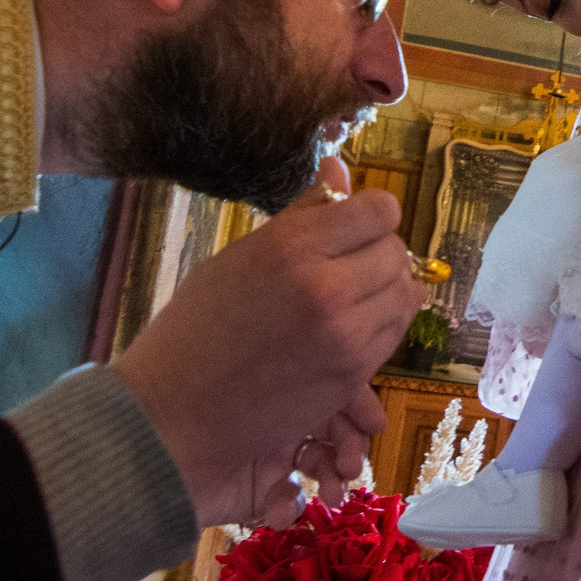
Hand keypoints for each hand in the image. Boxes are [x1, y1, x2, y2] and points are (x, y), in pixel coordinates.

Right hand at [114, 156, 418, 524]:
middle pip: (397, 252)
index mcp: (292, 246)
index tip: (355, 226)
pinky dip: (381, 327)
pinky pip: (393, 335)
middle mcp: (325, 286)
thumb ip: (301, 215)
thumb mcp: (241, 257)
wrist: (176, 412)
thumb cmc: (197, 329)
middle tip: (352, 265)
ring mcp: (344, 334)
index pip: (379, 210)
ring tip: (352, 297)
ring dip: (386, 292)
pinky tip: (349, 327)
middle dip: (381, 254)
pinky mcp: (352, 374)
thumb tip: (338, 168)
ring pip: (404, 295)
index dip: (372, 215)